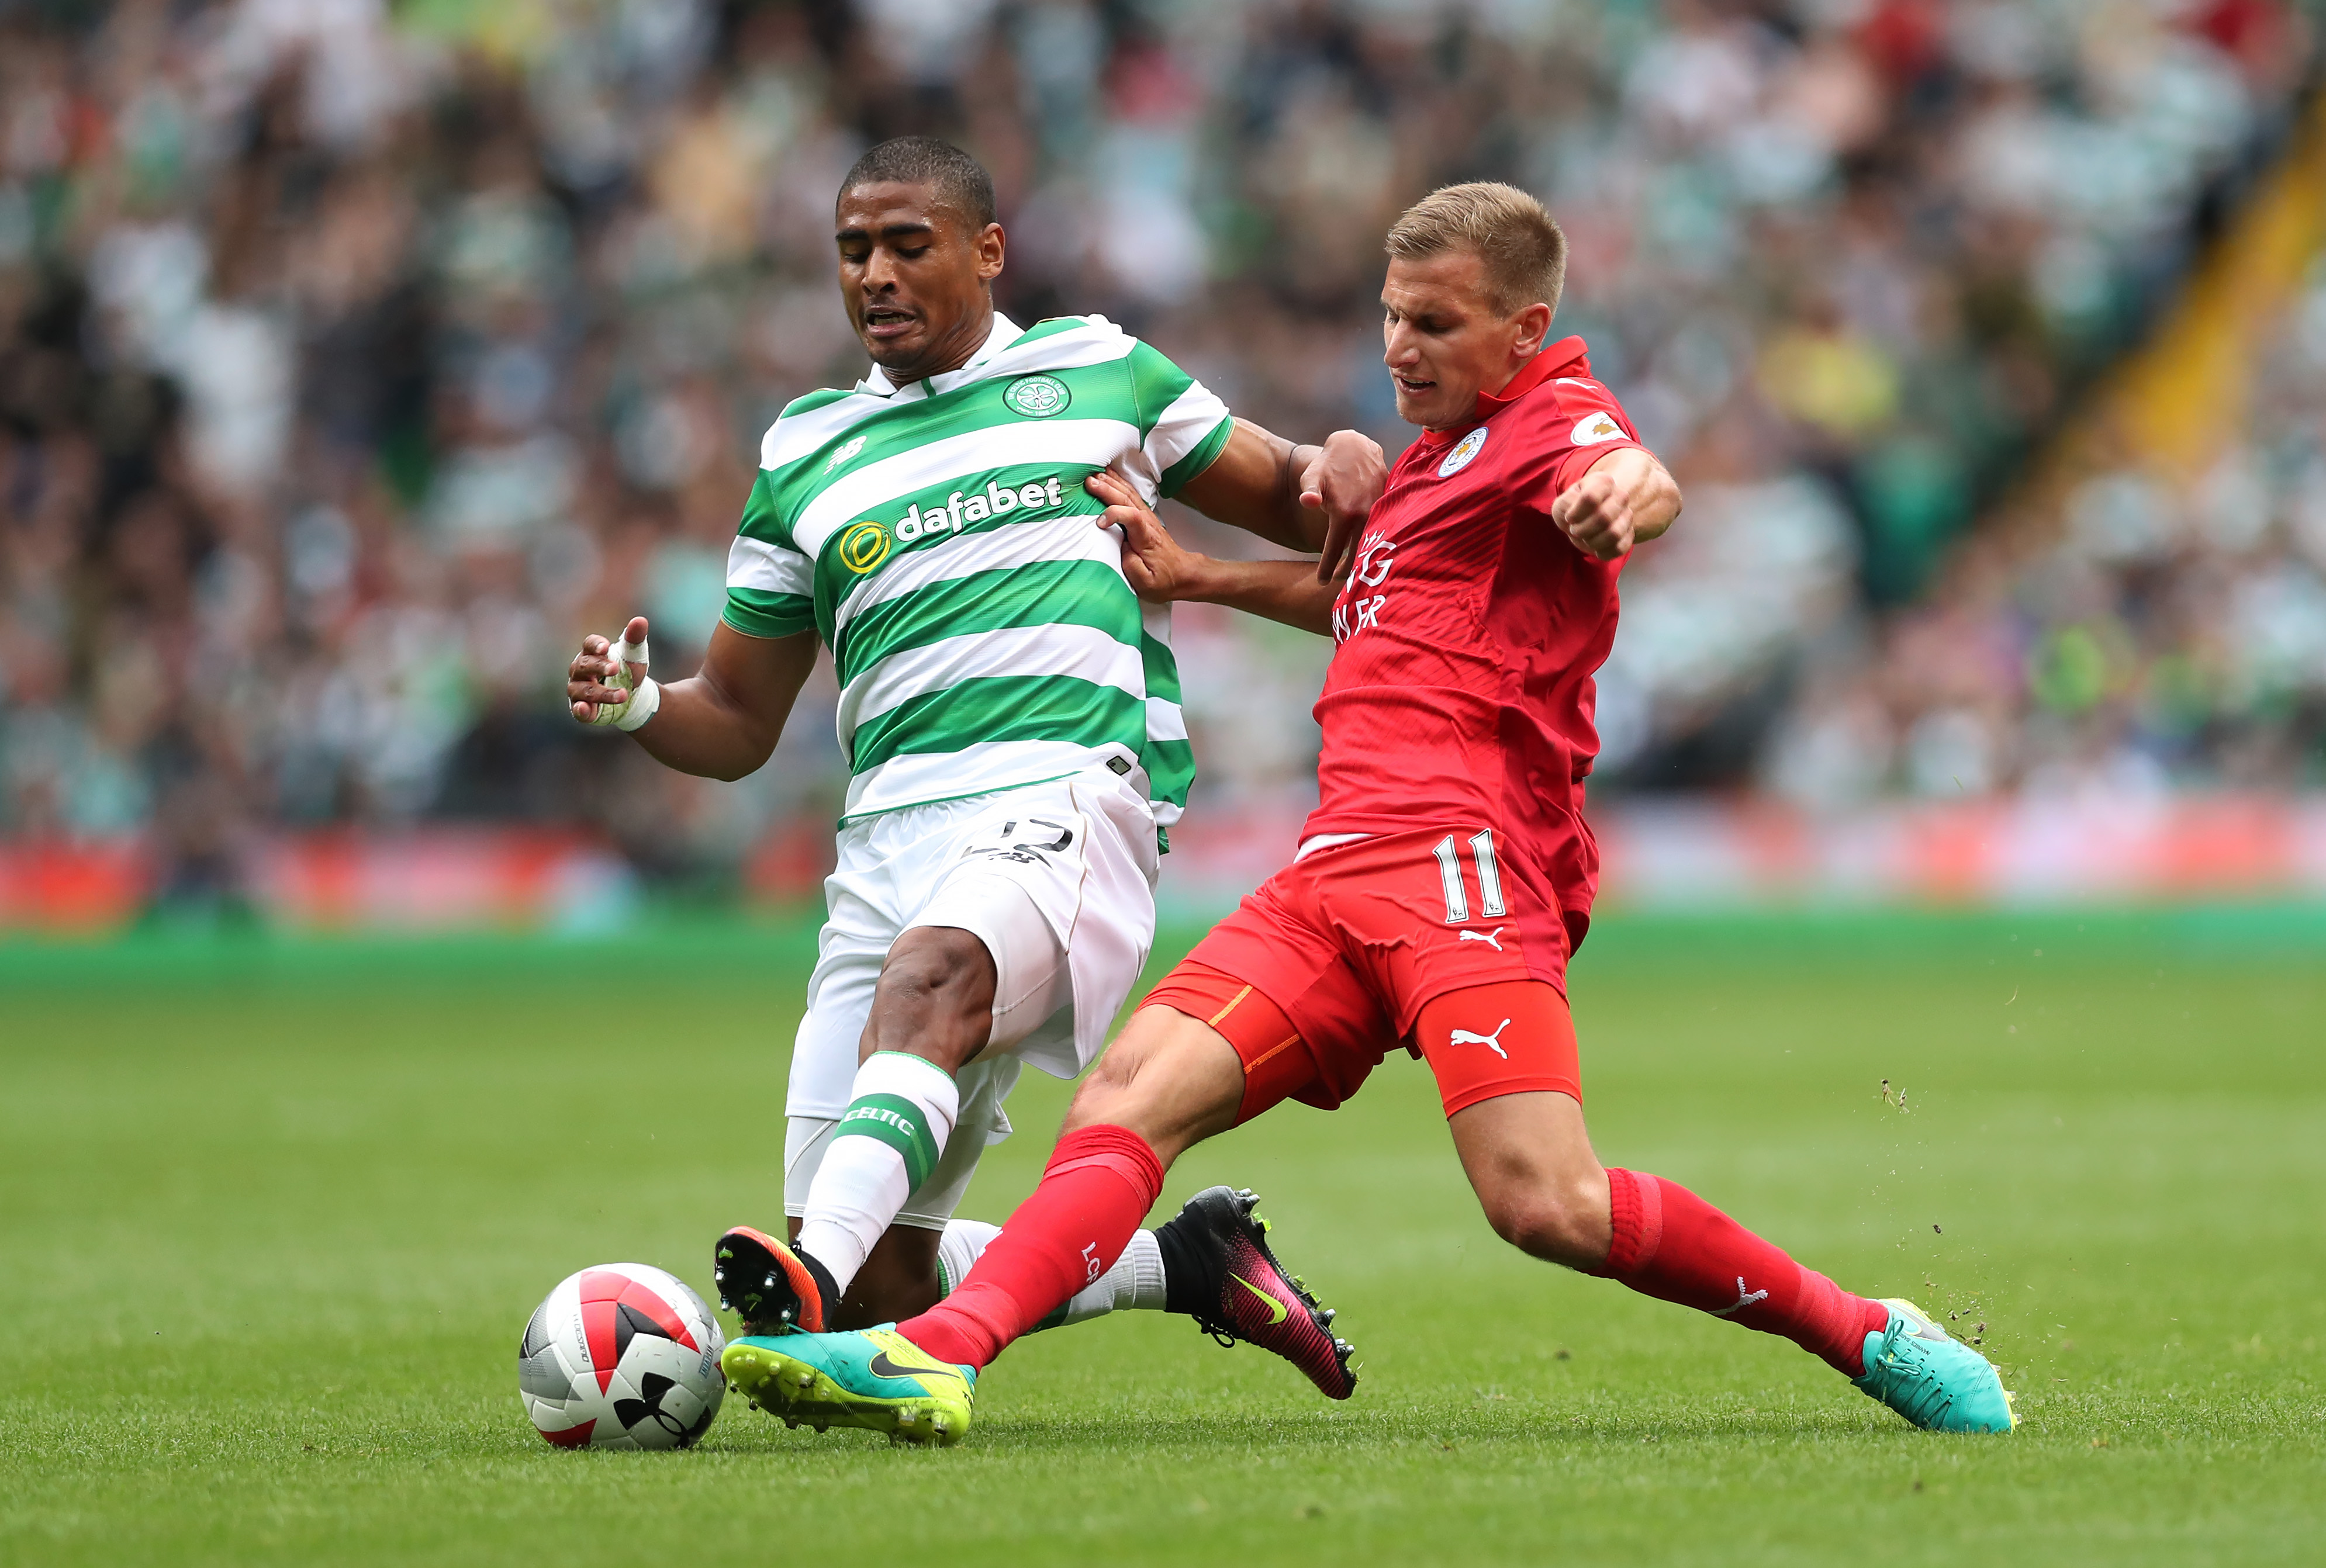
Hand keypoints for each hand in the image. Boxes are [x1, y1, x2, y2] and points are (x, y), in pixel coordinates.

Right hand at [569, 614, 648, 721]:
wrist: (633, 697)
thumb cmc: (628, 671)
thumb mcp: (634, 656)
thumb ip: (635, 638)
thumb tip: (640, 620)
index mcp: (591, 654)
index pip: (588, 645)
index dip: (595, 645)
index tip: (606, 647)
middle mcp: (580, 671)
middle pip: (584, 665)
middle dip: (599, 667)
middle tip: (615, 669)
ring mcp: (578, 690)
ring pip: (584, 690)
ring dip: (602, 692)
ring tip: (624, 694)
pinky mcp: (582, 709)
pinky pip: (577, 710)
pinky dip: (581, 710)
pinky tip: (585, 709)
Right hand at [1087, 471, 1211, 601]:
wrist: (1182, 573)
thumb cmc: (1164, 580)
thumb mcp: (1146, 583)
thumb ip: (1131, 566)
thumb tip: (1119, 548)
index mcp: (1146, 538)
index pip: (1132, 517)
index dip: (1114, 515)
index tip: (1099, 523)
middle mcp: (1147, 523)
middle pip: (1128, 499)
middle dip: (1108, 489)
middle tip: (1089, 481)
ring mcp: (1146, 517)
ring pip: (1129, 494)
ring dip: (1112, 483)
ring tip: (1094, 474)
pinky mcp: (1144, 516)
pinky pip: (1130, 495)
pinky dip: (1119, 484)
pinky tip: (1109, 476)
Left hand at [1304, 429, 1386, 582]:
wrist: (1355, 446)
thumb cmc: (1327, 464)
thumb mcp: (1313, 476)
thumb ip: (1310, 491)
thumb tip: (1308, 501)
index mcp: (1344, 514)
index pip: (1333, 551)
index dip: (1326, 569)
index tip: (1320, 582)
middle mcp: (1364, 516)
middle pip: (1357, 555)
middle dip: (1348, 571)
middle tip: (1338, 580)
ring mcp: (1379, 511)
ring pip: (1373, 544)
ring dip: (1365, 558)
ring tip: (1356, 571)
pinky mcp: (1388, 506)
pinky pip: (1382, 530)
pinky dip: (1376, 542)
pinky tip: (1370, 550)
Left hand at [1551, 466, 1640, 560]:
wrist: (1583, 520)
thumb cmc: (1572, 509)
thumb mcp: (1562, 503)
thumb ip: (1566, 504)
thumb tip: (1577, 514)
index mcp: (1603, 482)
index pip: (1591, 498)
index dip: (1576, 513)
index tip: (1569, 518)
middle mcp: (1620, 496)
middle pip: (1604, 517)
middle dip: (1583, 529)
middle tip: (1574, 530)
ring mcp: (1627, 515)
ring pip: (1614, 534)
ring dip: (1593, 542)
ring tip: (1585, 538)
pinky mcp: (1629, 534)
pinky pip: (1620, 548)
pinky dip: (1604, 552)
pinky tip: (1595, 548)